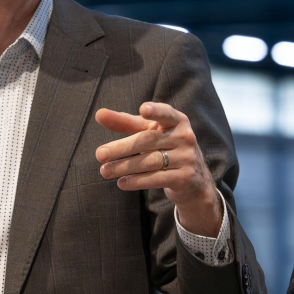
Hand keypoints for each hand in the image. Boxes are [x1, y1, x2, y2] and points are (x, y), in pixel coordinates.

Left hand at [95, 103, 221, 236]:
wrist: (193, 179)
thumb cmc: (166, 148)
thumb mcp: (150, 132)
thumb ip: (126, 123)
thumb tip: (99, 114)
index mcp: (177, 121)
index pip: (166, 113)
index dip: (155, 111)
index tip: (143, 110)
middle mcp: (184, 137)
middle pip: (148, 141)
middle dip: (122, 147)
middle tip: (100, 154)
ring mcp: (186, 158)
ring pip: (150, 161)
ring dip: (124, 167)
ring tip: (105, 171)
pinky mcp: (184, 178)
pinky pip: (157, 179)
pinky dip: (137, 181)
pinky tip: (122, 182)